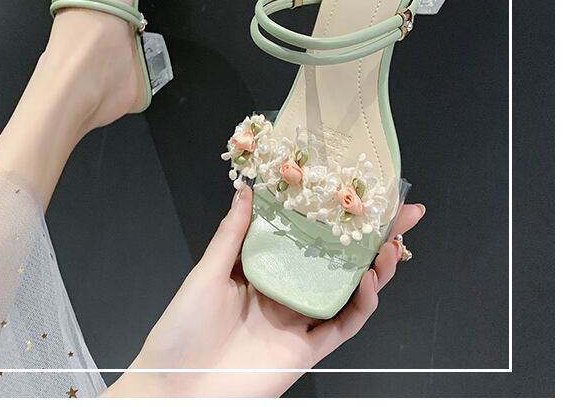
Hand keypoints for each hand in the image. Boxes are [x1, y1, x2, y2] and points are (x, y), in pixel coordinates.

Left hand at [103, 185, 424, 397]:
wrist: (174, 387)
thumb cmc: (182, 328)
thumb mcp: (207, 272)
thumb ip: (232, 234)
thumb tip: (247, 190)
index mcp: (266, 270)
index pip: (310, 237)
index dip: (336, 217)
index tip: (362, 193)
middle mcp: (289, 292)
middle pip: (339, 262)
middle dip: (374, 239)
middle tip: (404, 215)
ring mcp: (300, 322)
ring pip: (350, 292)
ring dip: (376, 269)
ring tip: (391, 246)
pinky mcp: (306, 350)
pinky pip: (342, 326)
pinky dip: (362, 305)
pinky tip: (369, 280)